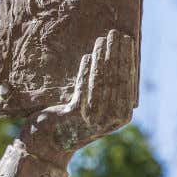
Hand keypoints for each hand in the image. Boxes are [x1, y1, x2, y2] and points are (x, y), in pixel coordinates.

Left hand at [21, 29, 137, 165]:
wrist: (48, 142)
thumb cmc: (72, 120)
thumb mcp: (94, 104)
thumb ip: (108, 88)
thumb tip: (116, 57)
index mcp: (122, 116)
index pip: (127, 81)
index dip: (127, 59)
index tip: (127, 40)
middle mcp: (112, 120)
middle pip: (116, 79)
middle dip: (116, 54)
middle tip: (115, 34)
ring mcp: (95, 119)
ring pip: (101, 82)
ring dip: (102, 58)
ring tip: (101, 40)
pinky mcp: (77, 116)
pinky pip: (83, 89)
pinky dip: (85, 72)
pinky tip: (86, 57)